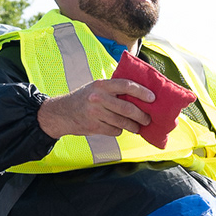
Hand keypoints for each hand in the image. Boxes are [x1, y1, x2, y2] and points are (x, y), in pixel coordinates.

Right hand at [38, 79, 153, 138]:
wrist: (62, 113)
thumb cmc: (84, 98)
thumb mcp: (96, 87)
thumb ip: (114, 89)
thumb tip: (139, 94)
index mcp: (102, 85)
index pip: (126, 85)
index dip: (141, 92)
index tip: (152, 98)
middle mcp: (98, 98)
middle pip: (127, 108)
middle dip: (141, 115)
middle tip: (148, 118)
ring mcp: (95, 113)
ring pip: (123, 122)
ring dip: (133, 126)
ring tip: (138, 127)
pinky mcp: (94, 127)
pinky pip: (114, 130)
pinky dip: (119, 130)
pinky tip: (119, 127)